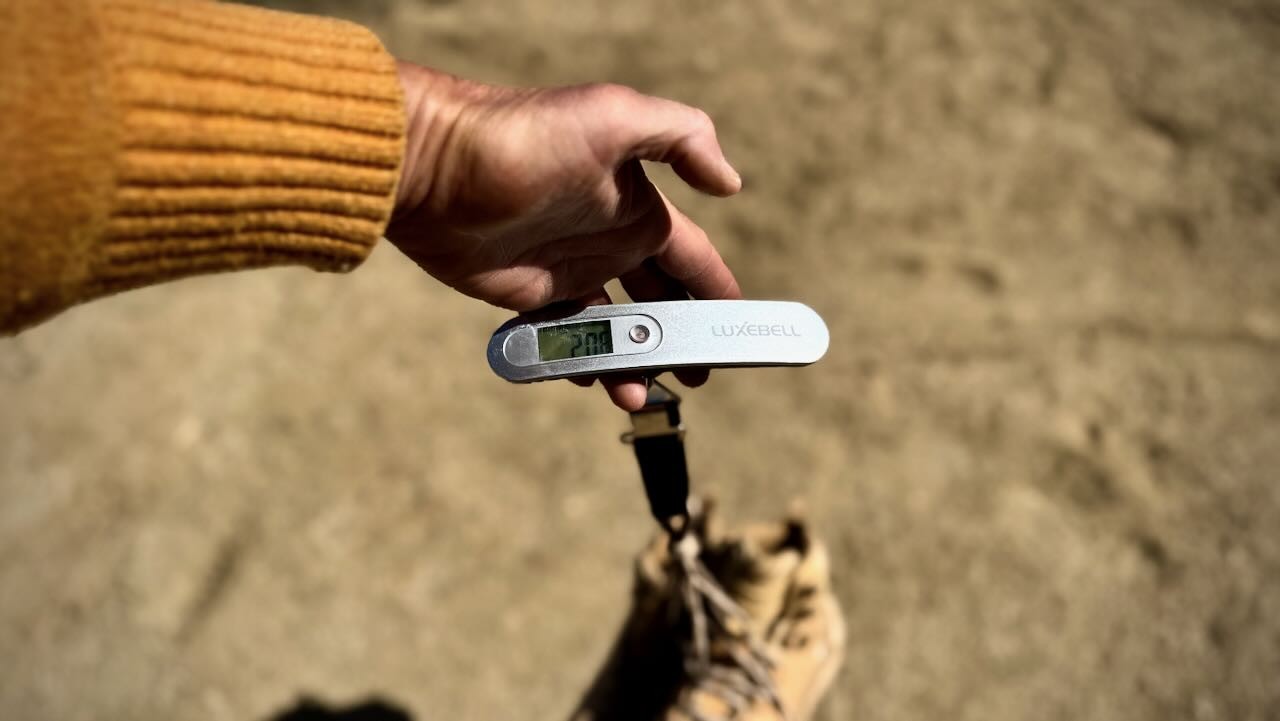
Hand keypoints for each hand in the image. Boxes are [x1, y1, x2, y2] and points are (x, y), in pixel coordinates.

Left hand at [387, 62, 742, 410]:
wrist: (436, 166)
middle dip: (683, 340)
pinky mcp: (527, 296)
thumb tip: (732, 184)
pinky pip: (566, 338)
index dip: (720, 293)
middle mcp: (608, 239)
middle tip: (696, 378)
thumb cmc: (526, 137)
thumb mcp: (614, 116)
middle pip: (660, 303)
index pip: (694, 258)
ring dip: (632, 362)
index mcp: (636, 206)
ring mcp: (568, 270)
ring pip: (616, 329)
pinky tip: (591, 380)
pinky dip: (584, 362)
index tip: (743, 333)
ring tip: (637, 394)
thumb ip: (682, 136)